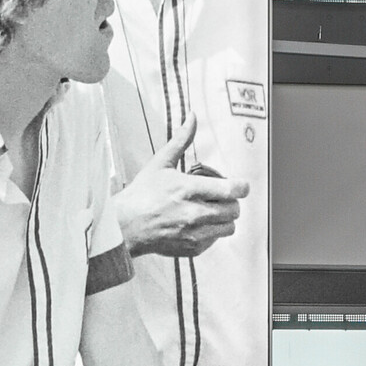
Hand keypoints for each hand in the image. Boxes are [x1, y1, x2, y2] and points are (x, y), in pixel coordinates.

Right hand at [114, 116, 242, 259]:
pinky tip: (199, 224)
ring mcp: (193, 233)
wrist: (124, 226)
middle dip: (231, 202)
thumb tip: (192, 117)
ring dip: (224, 218)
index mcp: (188, 189)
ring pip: (229, 227)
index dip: (241, 187)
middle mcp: (193, 213)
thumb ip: (181, 140)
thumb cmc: (141, 195)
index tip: (239, 186)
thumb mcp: (160, 163)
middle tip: (221, 198)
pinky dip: (212, 232)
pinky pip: (216, 241)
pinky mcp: (191, 247)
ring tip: (212, 212)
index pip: (232, 190)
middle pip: (234, 209)